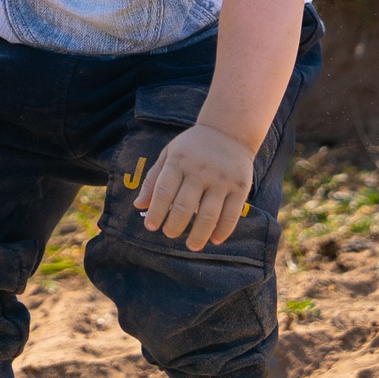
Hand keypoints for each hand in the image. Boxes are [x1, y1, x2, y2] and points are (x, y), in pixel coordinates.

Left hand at [134, 123, 255, 250]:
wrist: (228, 132)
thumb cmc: (192, 148)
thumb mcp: (169, 155)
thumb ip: (154, 179)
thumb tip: (138, 205)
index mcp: (179, 161)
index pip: (163, 192)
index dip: (156, 213)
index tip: (150, 227)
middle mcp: (200, 170)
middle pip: (184, 207)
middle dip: (174, 226)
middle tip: (169, 235)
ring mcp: (222, 179)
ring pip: (208, 215)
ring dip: (198, 235)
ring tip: (191, 245)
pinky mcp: (240, 187)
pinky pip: (231, 215)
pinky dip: (222, 231)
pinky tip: (214, 239)